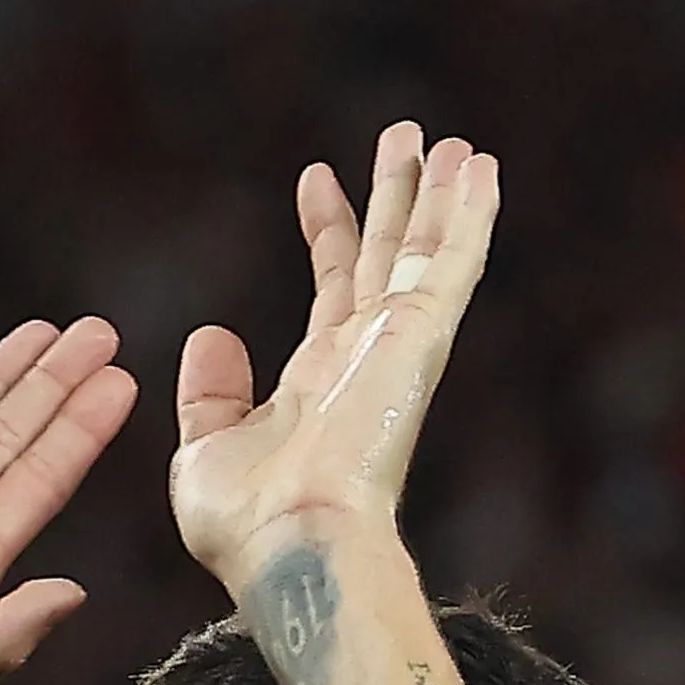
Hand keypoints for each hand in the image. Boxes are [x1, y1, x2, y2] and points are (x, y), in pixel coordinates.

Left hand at [167, 124, 488, 592]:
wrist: (294, 546)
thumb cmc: (248, 527)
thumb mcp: (204, 451)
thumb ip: (210, 395)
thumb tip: (213, 334)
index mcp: (320, 382)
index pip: (331, 286)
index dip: (326, 228)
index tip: (316, 176)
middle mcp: (367, 358)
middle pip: (388, 256)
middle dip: (396, 197)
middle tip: (406, 138)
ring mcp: (398, 347)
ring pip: (426, 252)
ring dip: (440, 195)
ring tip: (453, 144)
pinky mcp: (421, 339)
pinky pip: (451, 263)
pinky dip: (469, 216)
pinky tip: (480, 170)